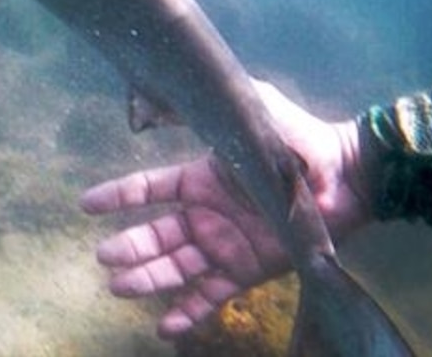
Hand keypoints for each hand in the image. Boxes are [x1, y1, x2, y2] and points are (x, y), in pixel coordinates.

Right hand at [79, 79, 368, 338]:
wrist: (345, 175)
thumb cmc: (298, 137)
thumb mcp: (250, 110)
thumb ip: (205, 111)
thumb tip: (154, 104)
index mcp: (201, 178)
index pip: (149, 190)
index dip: (117, 196)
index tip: (85, 205)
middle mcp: (206, 215)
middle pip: (156, 235)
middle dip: (128, 247)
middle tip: (103, 258)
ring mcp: (225, 245)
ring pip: (176, 267)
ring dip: (147, 278)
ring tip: (118, 287)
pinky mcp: (248, 271)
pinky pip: (212, 295)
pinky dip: (189, 312)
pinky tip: (164, 326)